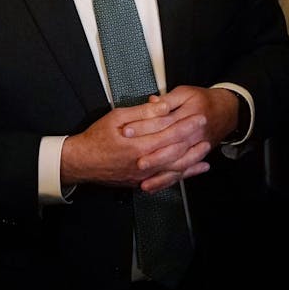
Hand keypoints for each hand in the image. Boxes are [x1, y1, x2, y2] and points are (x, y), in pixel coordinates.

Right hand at [60, 97, 209, 187]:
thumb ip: (142, 113)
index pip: (169, 134)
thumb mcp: (116, 117)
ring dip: (192, 159)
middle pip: (176, 152)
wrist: (81, 162)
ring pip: (174, 169)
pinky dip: (182, 175)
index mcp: (138, 146)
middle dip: (193, 141)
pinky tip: (193, 169)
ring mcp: (143, 176)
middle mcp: (143, 164)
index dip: (186, 125)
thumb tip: (162, 107)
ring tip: (205, 150)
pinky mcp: (141, 182)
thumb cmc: (96, 139)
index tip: (198, 117)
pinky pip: (166, 180)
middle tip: (206, 130)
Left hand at [122, 85, 237, 190]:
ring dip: (160, 175)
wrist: (228, 111)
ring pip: (177, 165)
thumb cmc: (204, 101)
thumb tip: (151, 102)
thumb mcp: (185, 93)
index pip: (162, 123)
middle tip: (134, 161)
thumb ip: (167, 100)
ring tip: (144, 181)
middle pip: (170, 147)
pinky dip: (167, 181)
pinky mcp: (196, 157)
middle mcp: (193, 135)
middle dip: (151, 157)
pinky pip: (182, 172)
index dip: (143, 127)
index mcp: (189, 115)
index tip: (126, 131)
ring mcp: (196, 148)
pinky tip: (154, 186)